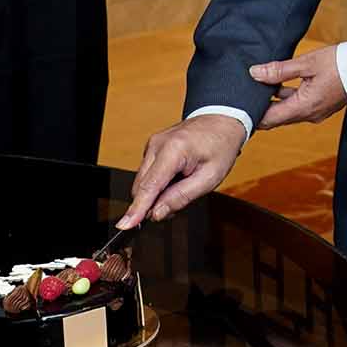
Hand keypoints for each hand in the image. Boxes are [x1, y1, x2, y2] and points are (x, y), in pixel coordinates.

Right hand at [121, 114, 247, 226]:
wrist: (221, 121)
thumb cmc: (220, 146)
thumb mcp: (209, 178)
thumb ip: (181, 197)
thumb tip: (156, 213)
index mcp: (174, 150)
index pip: (149, 186)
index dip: (137, 209)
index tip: (125, 225)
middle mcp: (157, 145)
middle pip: (142, 187)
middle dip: (154, 203)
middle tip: (179, 203)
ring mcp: (152, 144)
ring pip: (143, 182)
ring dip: (157, 193)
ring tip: (183, 185)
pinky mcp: (152, 147)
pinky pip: (148, 174)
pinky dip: (159, 183)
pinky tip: (177, 177)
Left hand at [252, 50, 346, 129]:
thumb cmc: (340, 63)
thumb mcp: (306, 63)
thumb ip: (279, 70)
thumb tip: (254, 73)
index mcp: (303, 107)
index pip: (268, 120)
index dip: (251, 115)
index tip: (237, 106)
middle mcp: (309, 115)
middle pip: (276, 119)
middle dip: (260, 109)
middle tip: (244, 96)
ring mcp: (316, 113)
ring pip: (287, 112)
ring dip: (274, 102)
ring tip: (260, 86)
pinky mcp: (321, 107)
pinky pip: (298, 107)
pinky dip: (287, 99)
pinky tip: (280, 84)